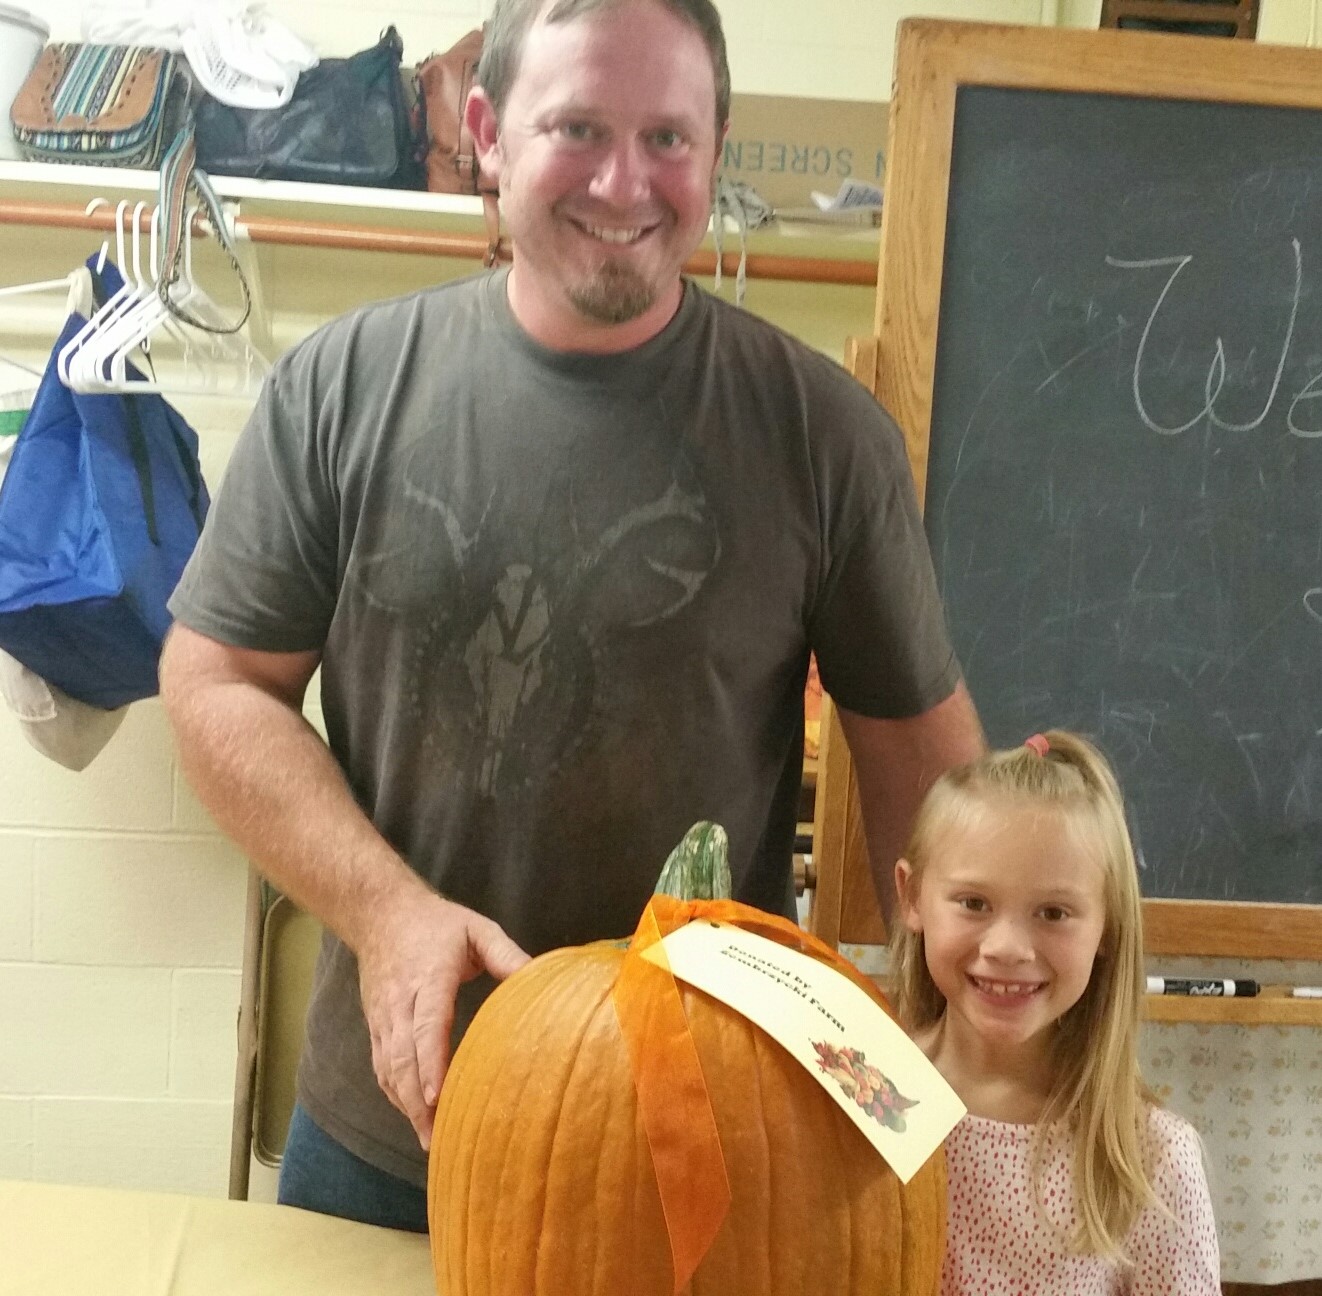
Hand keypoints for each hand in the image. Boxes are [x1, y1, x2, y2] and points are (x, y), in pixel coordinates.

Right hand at [356, 889, 528, 1150]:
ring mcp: (383, 1017)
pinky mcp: (375, 1026)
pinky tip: (412, 1116)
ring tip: (428, 1139)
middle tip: (437, 1139)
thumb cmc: (437, 924)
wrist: (381, 914)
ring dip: (405, 1106)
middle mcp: (400, 1002)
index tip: (437, 1096)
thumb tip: (541, 977)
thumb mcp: (477, 929)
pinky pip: (381, 1066)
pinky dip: (394, 1094)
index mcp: (428, 978)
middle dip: (416, 1101)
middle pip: (402, 1057)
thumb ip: (507, 954)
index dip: (430, 1062)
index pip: (426, 1024)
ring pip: (388, 1068)